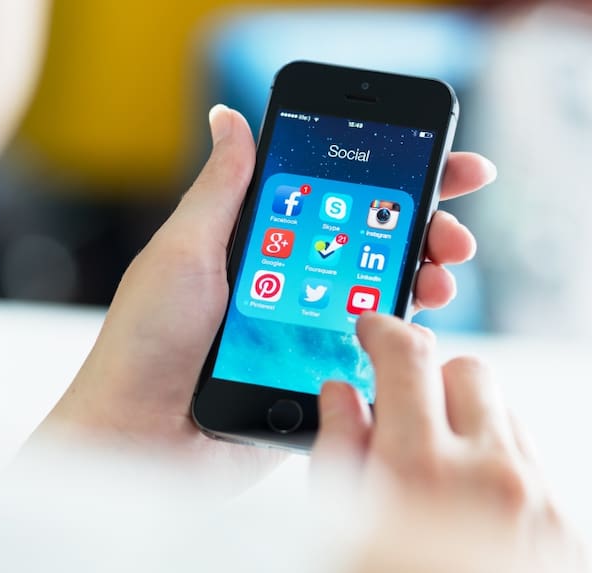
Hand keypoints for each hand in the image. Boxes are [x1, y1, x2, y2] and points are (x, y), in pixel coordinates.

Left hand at [39, 105, 496, 488]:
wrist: (139, 435)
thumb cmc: (146, 341)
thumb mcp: (184, 250)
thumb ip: (222, 189)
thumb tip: (229, 117)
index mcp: (262, 244)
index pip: (339, 199)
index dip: (394, 178)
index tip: (445, 163)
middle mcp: (293, 283)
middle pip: (375, 246)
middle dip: (426, 230)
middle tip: (452, 233)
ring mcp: (310, 332)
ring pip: (384, 298)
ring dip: (423, 279)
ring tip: (438, 276)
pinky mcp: (318, 381)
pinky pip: (373, 355)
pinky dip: (403, 338)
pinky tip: (417, 325)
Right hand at [313, 313, 582, 572]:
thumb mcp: (343, 530)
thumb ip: (338, 450)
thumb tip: (338, 393)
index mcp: (420, 469)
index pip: (407, 357)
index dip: (384, 329)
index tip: (372, 327)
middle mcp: (488, 471)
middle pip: (468, 369)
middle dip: (432, 379)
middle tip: (407, 412)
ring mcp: (535, 497)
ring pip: (505, 413)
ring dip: (469, 424)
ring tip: (438, 473)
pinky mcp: (565, 524)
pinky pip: (531, 462)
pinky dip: (498, 465)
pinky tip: (471, 508)